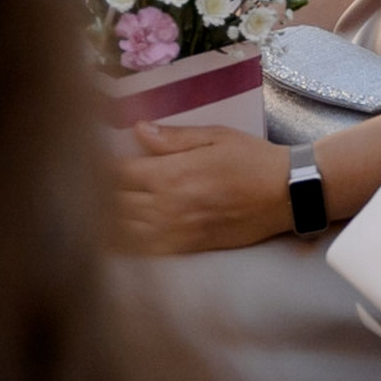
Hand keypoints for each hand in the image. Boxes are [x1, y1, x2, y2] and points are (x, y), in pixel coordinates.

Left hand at [110, 123, 292, 254]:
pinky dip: (129, 242)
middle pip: (116, 205)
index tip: (97, 158)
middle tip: (95, 181)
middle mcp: (168, 207)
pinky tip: (123, 232)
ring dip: (111, 219)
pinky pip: (146, 250)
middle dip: (102, 193)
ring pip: (126, 232)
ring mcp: (176, 232)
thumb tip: (137, 130)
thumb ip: (173, 138)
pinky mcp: (188, 249)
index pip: (119, 174)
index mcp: (172, 175)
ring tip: (103, 206)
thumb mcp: (215, 136)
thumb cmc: (251, 159)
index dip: (103, 167)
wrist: (285, 194)